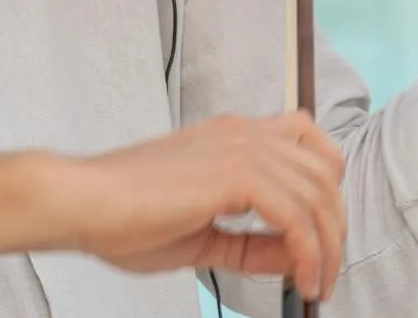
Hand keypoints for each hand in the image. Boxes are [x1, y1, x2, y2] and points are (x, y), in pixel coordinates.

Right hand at [50, 111, 345, 302]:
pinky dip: (309, 253)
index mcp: (234, 136)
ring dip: (328, 247)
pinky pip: (296, 215)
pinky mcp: (235, 172)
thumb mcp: (204, 236)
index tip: (320, 242)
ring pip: (318, 193)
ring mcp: (241, 147)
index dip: (326, 192)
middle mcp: (244, 132)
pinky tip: (302, 280)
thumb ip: (252, 242)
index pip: (309, 145)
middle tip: (324, 274)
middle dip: (335, 228)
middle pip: (325, 170)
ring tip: (317, 285)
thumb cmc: (124, 217)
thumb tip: (297, 258)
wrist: (82, 202)